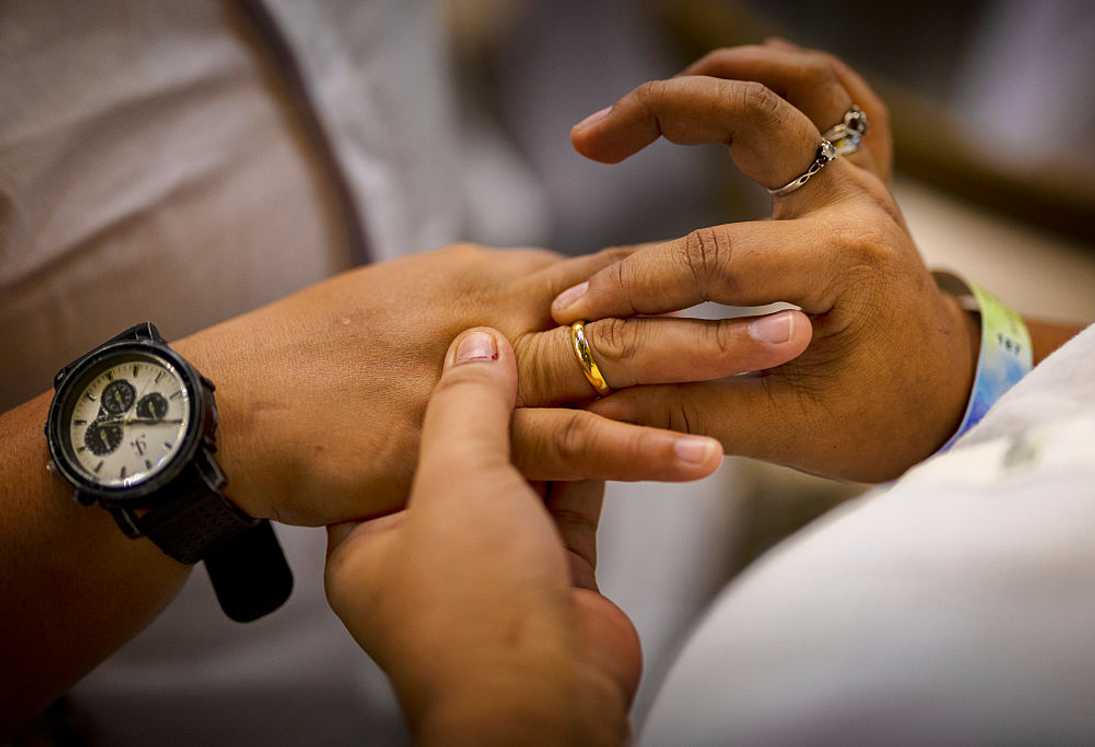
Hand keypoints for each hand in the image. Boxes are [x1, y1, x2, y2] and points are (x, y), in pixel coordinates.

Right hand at [176, 244, 810, 522]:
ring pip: (610, 359)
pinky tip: (703, 448)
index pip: (599, 273)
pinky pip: (566, 444)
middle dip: (719, 295)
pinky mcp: (455, 443)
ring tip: (788, 347)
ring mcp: (476, 375)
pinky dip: (638, 445)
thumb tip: (529, 318)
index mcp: (482, 282)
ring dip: (703, 355)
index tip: (747, 275)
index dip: (677, 275)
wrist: (228, 401)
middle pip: (625, 298)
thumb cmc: (309, 358)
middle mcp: (491, 312)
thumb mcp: (402, 314)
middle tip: (806, 290)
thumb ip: (477, 318)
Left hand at [326, 328, 637, 744]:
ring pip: (525, 474)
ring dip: (557, 426)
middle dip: (503, 403)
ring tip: (578, 365)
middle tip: (528, 341)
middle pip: (468, 454)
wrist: (547, 705)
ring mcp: (494, 564)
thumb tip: (476, 343)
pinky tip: (613, 415)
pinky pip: (571, 502)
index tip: (458, 338)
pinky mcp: (553, 574)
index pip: (393, 443)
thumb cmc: (473, 613)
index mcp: (370, 537)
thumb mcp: (454, 482)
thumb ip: (465, 405)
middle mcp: (430, 551)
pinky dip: (595, 461)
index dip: (426, 388)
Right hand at [555, 44, 976, 481]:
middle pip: (755, 113)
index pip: (715, 255)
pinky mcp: (862, 179)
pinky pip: (832, 95)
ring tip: (644, 104)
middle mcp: (857, 205)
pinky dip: (777, 73)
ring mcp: (864, 181)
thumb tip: (598, 399)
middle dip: (661, 112)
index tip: (574, 305)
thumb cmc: (880, 419)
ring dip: (716, 75)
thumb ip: (692, 409)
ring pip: (798, 81)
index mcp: (845, 264)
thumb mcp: (787, 431)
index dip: (634, 281)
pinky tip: (727, 80)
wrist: (950, 396)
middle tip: (590, 139)